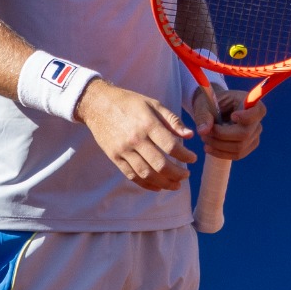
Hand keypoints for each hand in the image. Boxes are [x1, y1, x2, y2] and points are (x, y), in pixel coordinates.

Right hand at [76, 79, 195, 190]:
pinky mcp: (114, 157)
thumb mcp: (153, 104)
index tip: (193, 158)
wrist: (97, 104)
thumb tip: (190, 135)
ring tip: (176, 185)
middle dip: (177, 173)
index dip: (185, 155)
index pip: (171, 146)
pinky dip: (146, 184)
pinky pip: (132, 175)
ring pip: (146, 174)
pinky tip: (158, 187)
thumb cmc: (129, 102)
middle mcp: (135, 139)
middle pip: (160, 164)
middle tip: (186, 175)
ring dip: (164, 183)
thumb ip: (172, 120)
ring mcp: (123, 150)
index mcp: (147, 124)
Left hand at [194, 85, 265, 161]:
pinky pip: (237, 154)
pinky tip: (209, 148)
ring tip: (205, 138)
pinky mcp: (249, 145)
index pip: (258, 111)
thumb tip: (203, 131)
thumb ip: (203, 115)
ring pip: (239, 147)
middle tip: (205, 133)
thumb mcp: (203, 105)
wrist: (213, 111)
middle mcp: (256, 119)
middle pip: (244, 133)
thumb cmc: (210, 104)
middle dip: (221, 135)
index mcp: (248, 101)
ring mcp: (254, 134)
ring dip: (218, 145)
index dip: (247, 116)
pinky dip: (221, 153)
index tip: (233, 116)